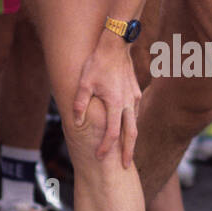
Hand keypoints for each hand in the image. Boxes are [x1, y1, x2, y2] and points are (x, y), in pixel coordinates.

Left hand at [74, 32, 141, 166]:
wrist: (116, 45)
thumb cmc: (97, 63)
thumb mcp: (84, 83)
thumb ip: (80, 104)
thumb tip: (76, 123)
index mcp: (115, 103)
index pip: (112, 133)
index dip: (106, 147)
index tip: (99, 156)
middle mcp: (127, 103)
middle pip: (131, 134)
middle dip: (128, 151)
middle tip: (125, 165)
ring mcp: (134, 98)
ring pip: (134, 123)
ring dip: (131, 138)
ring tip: (126, 150)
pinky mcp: (135, 92)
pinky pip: (134, 112)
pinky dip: (131, 123)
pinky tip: (126, 127)